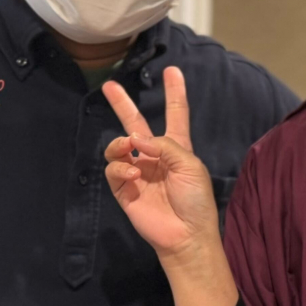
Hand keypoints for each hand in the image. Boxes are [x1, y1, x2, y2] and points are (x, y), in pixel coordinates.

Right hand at [102, 68, 221, 264]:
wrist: (185, 235)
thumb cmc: (196, 200)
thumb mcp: (190, 165)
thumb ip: (165, 145)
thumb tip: (136, 137)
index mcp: (177, 148)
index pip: (176, 114)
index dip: (175, 92)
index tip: (173, 70)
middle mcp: (155, 156)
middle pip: (136, 124)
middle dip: (123, 105)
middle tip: (110, 85)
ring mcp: (138, 172)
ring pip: (119, 147)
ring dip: (120, 143)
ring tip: (128, 146)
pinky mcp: (125, 190)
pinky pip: (114, 170)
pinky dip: (119, 167)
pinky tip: (133, 174)